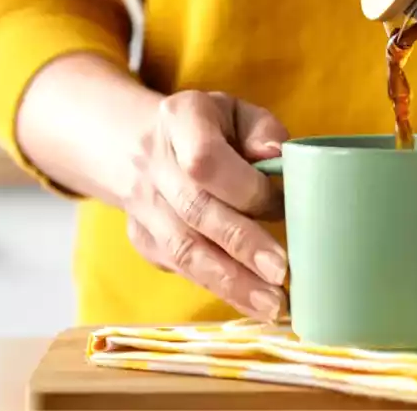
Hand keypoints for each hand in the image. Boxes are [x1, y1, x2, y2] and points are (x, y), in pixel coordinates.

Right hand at [125, 90, 289, 320]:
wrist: (134, 144)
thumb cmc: (204, 128)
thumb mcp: (234, 111)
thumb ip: (262, 129)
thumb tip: (280, 157)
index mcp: (180, 120)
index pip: (205, 160)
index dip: (245, 188)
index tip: (282, 207)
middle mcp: (154, 165)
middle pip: (196, 211)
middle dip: (243, 245)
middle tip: (282, 274)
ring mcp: (143, 207)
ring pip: (185, 250)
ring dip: (232, 283)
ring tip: (272, 305)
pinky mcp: (145, 242)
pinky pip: (183, 270)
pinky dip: (221, 290)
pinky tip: (253, 305)